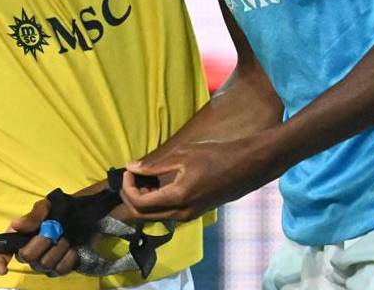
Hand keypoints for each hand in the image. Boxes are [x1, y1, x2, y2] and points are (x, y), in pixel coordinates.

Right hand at [0, 180, 121, 277]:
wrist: (80, 216)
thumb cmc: (58, 211)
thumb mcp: (46, 206)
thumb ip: (33, 215)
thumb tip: (16, 225)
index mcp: (19, 237)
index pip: (1, 254)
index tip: (3, 269)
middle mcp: (28, 253)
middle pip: (28, 257)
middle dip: (43, 241)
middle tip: (55, 230)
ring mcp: (43, 263)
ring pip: (46, 264)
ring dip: (59, 247)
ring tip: (66, 236)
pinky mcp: (58, 269)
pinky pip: (60, 270)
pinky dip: (69, 257)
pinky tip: (73, 248)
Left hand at [121, 138, 271, 221]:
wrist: (245, 166)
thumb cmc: (216, 156)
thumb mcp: (183, 156)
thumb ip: (155, 165)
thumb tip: (132, 167)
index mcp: (177, 197)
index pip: (139, 203)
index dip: (128, 187)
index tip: (128, 170)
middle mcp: (181, 213)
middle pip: (142, 215)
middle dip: (131, 196)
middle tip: (130, 176)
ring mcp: (188, 216)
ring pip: (154, 216)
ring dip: (142, 200)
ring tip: (143, 178)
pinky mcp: (193, 214)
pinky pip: (166, 214)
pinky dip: (155, 203)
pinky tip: (157, 185)